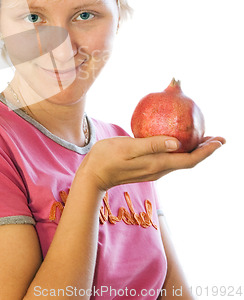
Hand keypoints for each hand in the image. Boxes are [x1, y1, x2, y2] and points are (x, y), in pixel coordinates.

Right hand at [78, 135, 225, 192]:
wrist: (93, 175)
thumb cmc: (107, 158)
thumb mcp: (128, 148)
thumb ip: (151, 145)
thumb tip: (177, 144)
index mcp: (157, 164)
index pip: (189, 160)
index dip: (206, 151)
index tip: (220, 140)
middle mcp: (159, 169)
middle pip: (188, 161)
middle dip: (205, 150)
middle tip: (218, 137)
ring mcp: (153, 170)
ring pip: (180, 161)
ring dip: (194, 151)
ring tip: (203, 138)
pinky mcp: (147, 168)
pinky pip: (170, 159)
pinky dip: (180, 150)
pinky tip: (177, 141)